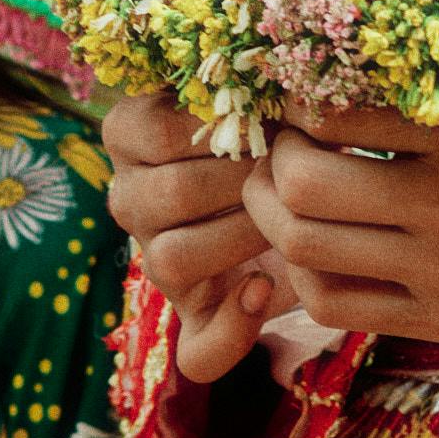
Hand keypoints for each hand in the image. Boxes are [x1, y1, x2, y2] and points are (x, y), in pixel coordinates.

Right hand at [103, 92, 293, 384]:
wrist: (309, 187)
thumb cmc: (281, 122)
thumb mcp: (258, 94)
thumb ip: (248, 86)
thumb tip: (267, 94)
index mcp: (130, 134)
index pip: (156, 129)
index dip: (221, 125)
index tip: (269, 118)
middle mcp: (128, 198)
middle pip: (169, 195)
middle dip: (241, 179)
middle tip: (288, 167)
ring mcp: (154, 259)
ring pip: (172, 260)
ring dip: (242, 235)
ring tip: (285, 212)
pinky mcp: (193, 317)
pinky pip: (196, 351)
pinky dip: (233, 330)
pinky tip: (262, 290)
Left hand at [241, 105, 438, 364]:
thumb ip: (438, 82)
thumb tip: (342, 47)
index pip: (343, 112)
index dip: (299, 97)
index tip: (295, 89)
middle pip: (303, 185)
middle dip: (272, 158)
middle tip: (280, 142)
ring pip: (304, 247)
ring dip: (272, 213)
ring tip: (282, 189)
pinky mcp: (434, 321)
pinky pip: (332, 303)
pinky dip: (304, 272)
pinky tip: (317, 245)